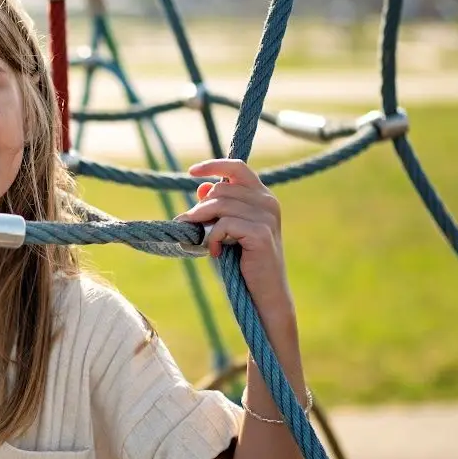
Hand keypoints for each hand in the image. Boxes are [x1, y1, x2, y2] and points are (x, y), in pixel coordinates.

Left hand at [175, 159, 295, 325]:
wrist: (264, 293)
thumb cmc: (244, 262)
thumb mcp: (228, 230)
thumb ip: (219, 207)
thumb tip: (201, 186)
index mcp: (262, 197)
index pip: (237, 167)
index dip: (213, 165)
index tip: (191, 171)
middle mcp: (268, 201)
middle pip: (222, 188)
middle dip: (200, 207)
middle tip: (189, 225)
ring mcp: (267, 216)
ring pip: (220, 204)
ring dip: (202, 222)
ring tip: (200, 240)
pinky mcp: (260, 233)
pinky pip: (224, 224)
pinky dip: (212, 238)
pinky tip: (213, 252)